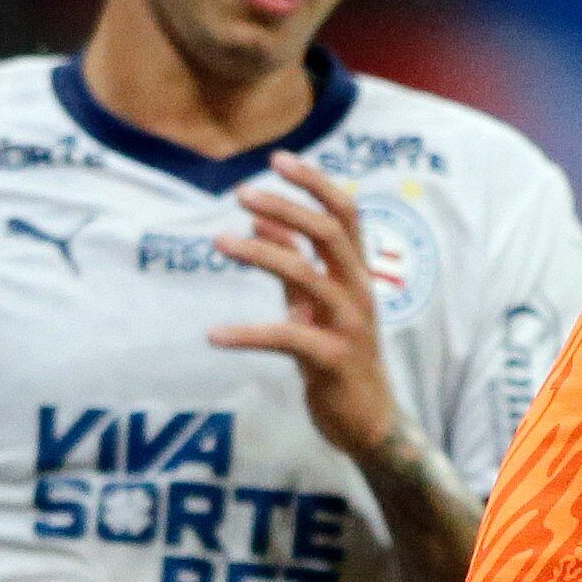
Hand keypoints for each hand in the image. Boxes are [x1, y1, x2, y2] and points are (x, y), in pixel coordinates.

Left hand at [211, 153, 403, 458]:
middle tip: (242, 192)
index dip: (315, 183)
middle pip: (330, 233)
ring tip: (219, 242)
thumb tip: (260, 218)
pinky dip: (247, 334)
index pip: (345, 214)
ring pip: (308, 275)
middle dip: (287, 206)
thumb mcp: (312, 302)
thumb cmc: (338, 357)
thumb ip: (291, 259)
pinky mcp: (333, 360)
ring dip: (261, 253)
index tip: (278, 159)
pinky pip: (287, 338)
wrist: (368, 422)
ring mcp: (350, 325)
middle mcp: (359, 292)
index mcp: (356, 274)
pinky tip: (213, 335)